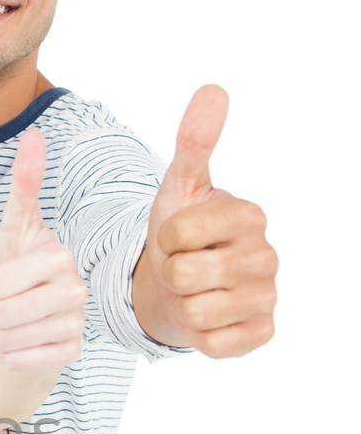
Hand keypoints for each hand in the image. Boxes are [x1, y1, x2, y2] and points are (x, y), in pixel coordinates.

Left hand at [0, 124, 87, 371]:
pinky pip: (20, 360)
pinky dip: (11, 355)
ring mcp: (78, 325)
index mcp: (60, 256)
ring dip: (0, 334)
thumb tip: (35, 133)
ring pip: (9, 337)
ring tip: (12, 323)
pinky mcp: (72, 354)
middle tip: (7, 304)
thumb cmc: (20, 269)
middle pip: (3, 312)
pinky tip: (22, 343)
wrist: (33, 315)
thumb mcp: (15, 227)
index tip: (1, 282)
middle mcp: (77, 290)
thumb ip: (24, 183)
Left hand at [135, 85, 277, 355]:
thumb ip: (194, 142)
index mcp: (249, 215)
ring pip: (197, 311)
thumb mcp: (180, 187)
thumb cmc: (181, 235)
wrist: (180, 287)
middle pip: (184, 275)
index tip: (177, 237)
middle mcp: (267, 255)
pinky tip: (208, 318)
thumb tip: (213, 89)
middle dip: (171, 275)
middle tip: (182, 269)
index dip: (165, 240)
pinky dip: (200, 336)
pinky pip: (215, 344)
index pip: (178, 233)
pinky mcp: (261, 334)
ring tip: (193, 292)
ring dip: (183, 305)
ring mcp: (268, 297)